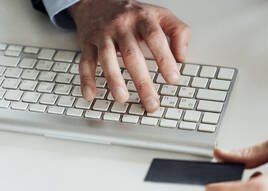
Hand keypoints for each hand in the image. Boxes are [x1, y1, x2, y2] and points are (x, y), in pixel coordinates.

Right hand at [68, 0, 190, 111]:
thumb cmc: (134, 13)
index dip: (164, 59)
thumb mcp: (161, 15)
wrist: (99, 0)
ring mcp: (103, 34)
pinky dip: (86, 79)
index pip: (155, 38)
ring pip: (107, 57)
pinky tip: (91, 95)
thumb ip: (178, 32)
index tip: (173, 79)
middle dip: (142, 81)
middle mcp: (121, 25)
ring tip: (122, 98)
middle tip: (151, 103)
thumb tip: (182, 58)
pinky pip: (85, 61)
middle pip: (132, 54)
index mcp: (142, 18)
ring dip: (114, 79)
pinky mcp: (87, 42)